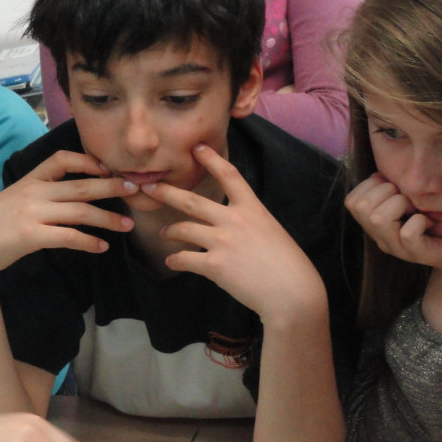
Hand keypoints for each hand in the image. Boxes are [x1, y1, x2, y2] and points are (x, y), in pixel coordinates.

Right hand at [0, 150, 135, 279]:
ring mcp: (33, 214)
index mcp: (31, 180)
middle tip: (135, 189)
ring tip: (127, 225)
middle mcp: (34, 193)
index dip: (87, 161)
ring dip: (108, 218)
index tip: (108, 168)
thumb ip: (40, 192)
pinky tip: (102, 247)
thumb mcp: (15, 197)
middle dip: (111, 186)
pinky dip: (88, 241)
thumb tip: (70, 193)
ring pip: (80, 212)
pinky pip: (68, 237)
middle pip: (80, 186)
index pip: (62, 159)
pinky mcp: (32, 236)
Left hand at [141, 144, 324, 316]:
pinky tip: (172, 262)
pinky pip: (185, 259)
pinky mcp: (214, 265)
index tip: (196, 148)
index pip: (229, 175)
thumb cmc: (287, 264)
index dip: (211, 159)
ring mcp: (223, 242)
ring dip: (170, 230)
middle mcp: (235, 220)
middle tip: (149, 187)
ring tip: (164, 232)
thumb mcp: (270, 230)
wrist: (292, 293)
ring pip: (183, 229)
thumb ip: (248, 221)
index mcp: (252, 208)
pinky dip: (175, 260)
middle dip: (167, 192)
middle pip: (192, 200)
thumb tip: (231, 222)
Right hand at [345, 173, 441, 271]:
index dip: (373, 186)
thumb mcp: (410, 199)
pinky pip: (407, 234)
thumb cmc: (438, 220)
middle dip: (387, 191)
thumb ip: (392, 188)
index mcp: (373, 224)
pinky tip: (428, 222)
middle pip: (360, 207)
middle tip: (409, 199)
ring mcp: (396, 248)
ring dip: (400, 204)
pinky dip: (419, 221)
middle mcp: (380, 237)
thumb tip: (381, 172)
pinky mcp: (417, 254)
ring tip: (417, 209)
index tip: (396, 189)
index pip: (352, 200)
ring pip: (378, 218)